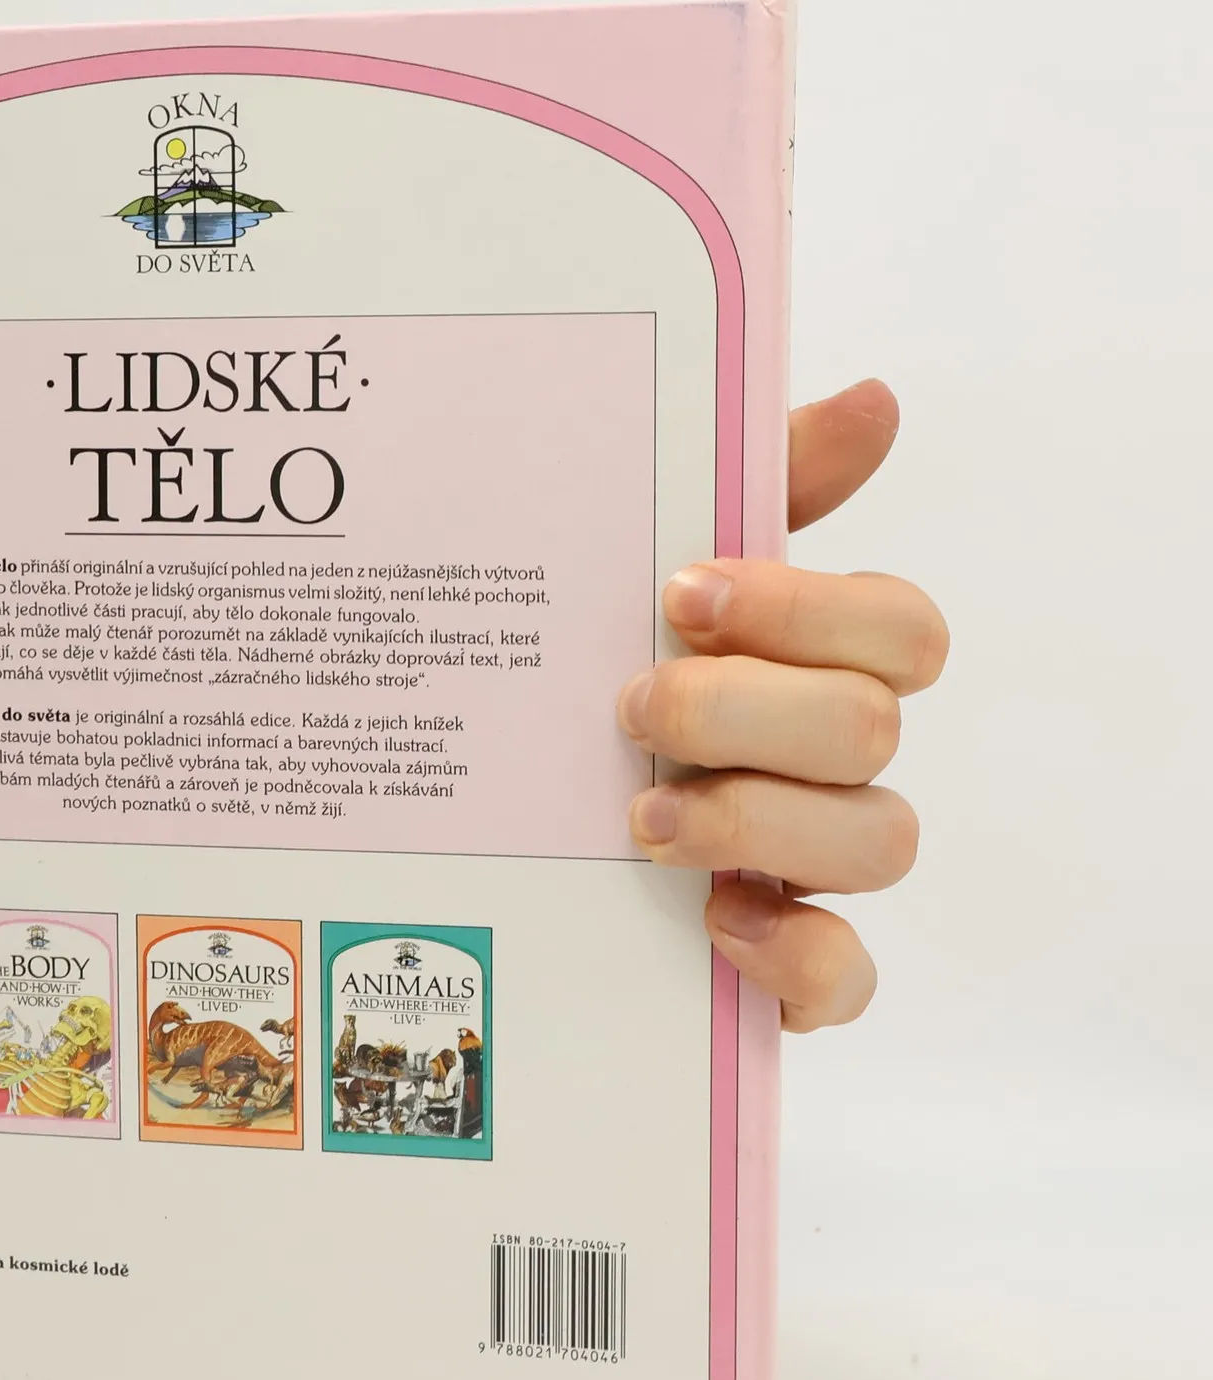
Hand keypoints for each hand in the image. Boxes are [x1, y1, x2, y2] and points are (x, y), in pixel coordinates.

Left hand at [616, 380, 947, 1031]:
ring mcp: (816, 869)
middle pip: (873, 726)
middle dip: (743, 709)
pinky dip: (794, 954)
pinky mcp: (787, 969)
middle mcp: (830, 764)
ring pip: (880, 839)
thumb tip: (873, 400)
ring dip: (756, 820)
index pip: (900, 627)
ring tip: (637, 819)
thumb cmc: (587, 686)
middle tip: (626, 707)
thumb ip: (749, 494)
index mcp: (811, 666)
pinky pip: (848, 979)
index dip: (807, 610)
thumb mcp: (639, 578)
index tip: (679, 593)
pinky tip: (713, 923)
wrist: (479, 829)